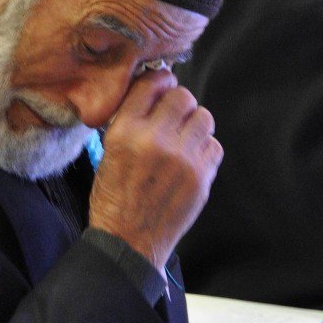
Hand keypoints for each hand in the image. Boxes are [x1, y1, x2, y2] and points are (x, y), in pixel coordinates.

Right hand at [88, 70, 222, 269]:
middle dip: (180, 103)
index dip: (160, 82)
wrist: (128, 241)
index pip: (151, 84)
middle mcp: (154, 140)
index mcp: (124, 132)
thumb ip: (131, 120)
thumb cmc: (114, 197)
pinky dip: (205, 149)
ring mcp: (181, 159)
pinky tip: (191, 160)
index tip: (163, 86)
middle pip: (183, 96)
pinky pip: (214, 146)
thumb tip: (155, 91)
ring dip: (195, 124)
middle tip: (174, 117)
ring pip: (204, 117)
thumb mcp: (108, 152)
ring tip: (184, 139)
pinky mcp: (201, 177)